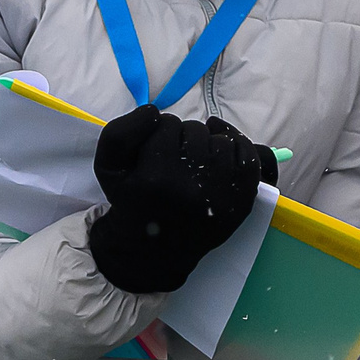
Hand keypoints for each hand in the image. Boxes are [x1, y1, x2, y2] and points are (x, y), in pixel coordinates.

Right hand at [87, 105, 269, 293]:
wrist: (153, 248)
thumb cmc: (131, 201)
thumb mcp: (108, 166)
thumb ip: (120, 132)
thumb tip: (154, 111)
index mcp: (156, 178)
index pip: (166, 124)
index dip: (161, 132)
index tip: (156, 150)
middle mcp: (192, 187)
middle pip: (196, 131)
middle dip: (185, 137)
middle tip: (176, 157)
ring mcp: (221, 196)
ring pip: (222, 141)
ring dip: (210, 143)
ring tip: (196, 160)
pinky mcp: (241, 203)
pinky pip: (250, 158)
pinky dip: (238, 149)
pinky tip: (222, 153)